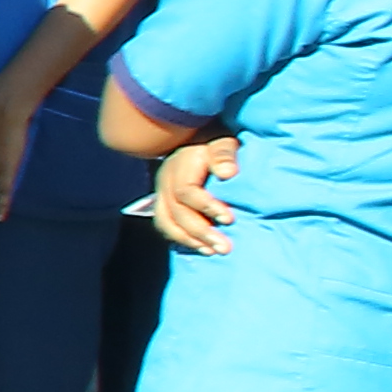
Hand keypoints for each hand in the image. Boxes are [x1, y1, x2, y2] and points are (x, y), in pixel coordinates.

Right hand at [153, 132, 241, 254]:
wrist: (198, 140)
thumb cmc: (216, 143)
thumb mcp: (223, 142)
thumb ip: (225, 154)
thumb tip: (228, 173)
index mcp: (180, 165)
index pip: (186, 191)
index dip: (207, 207)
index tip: (230, 219)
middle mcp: (165, 180)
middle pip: (176, 211)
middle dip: (200, 231)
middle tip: (224, 248)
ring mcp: (161, 192)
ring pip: (166, 221)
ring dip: (189, 239)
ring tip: (212, 251)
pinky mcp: (163, 202)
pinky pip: (165, 224)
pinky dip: (181, 238)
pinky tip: (201, 247)